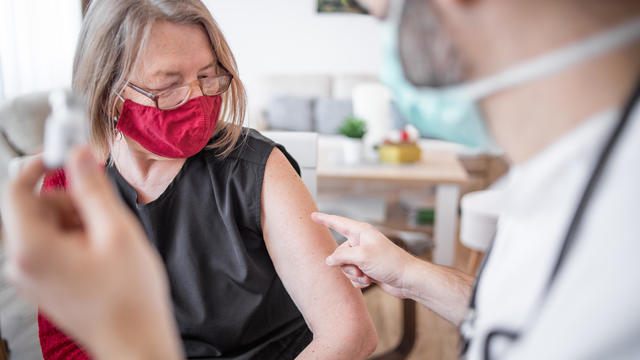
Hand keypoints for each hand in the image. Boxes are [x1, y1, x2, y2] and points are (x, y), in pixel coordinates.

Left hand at [1, 147, 182, 359]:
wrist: (134, 340)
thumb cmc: (129, 295)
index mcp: (33, 248)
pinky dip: (73, 239)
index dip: (38, 166)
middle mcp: (21, 263)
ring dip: (74, 221)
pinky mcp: (42, 283)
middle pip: (33, 208)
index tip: (66, 156)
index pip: (15, 191)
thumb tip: (78, 153)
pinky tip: (100, 254)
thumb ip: (93, 189)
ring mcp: (30, 276)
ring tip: (106, 241)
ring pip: (44, 226)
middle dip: (67, 201)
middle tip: (102, 213)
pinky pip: (49, 246)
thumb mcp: (117, 232)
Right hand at [311, 212, 415, 298]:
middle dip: (346, 264)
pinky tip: (369, 281)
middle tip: (359, 269)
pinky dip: (358, 280)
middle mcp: (362, 243)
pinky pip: (353, 275)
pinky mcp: (367, 268)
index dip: (325, 219)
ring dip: (353, 274)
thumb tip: (329, 260)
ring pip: (345, 266)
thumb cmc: (390, 262)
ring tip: (366, 276)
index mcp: (361, 232)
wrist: (406, 280)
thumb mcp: (362, 256)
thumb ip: (342, 256)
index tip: (313, 216)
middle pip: (339, 252)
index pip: (338, 223)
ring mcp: (364, 256)